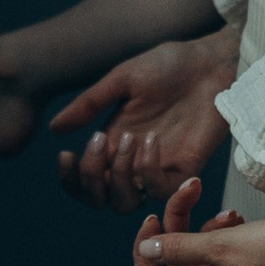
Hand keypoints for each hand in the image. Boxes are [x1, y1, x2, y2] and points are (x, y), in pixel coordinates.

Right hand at [49, 29, 237, 209]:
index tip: (66, 155)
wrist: (210, 62)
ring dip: (118, 176)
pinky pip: (158, 190)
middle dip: (91, 178)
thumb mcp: (121, 80)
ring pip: (125, 203)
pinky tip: (152, 139)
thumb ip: (89, 105)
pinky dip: (148, 169)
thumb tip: (54, 128)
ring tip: (129, 137)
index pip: (84, 179)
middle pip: (99, 199)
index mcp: (113, 142)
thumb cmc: (168, 66)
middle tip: (99, 142)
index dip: (70, 179)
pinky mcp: (184, 170)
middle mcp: (132, 162)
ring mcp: (158, 168)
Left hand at [131, 181, 264, 265]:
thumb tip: (146, 250)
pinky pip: (220, 250)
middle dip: (178, 220)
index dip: (143, 253)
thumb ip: (180, 248)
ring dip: (204, 223)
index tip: (152, 221)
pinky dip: (223, 230)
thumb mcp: (223, 244)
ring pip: (197, 250)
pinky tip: (239, 219)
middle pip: (173, 258)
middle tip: (192, 187)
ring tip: (229, 211)